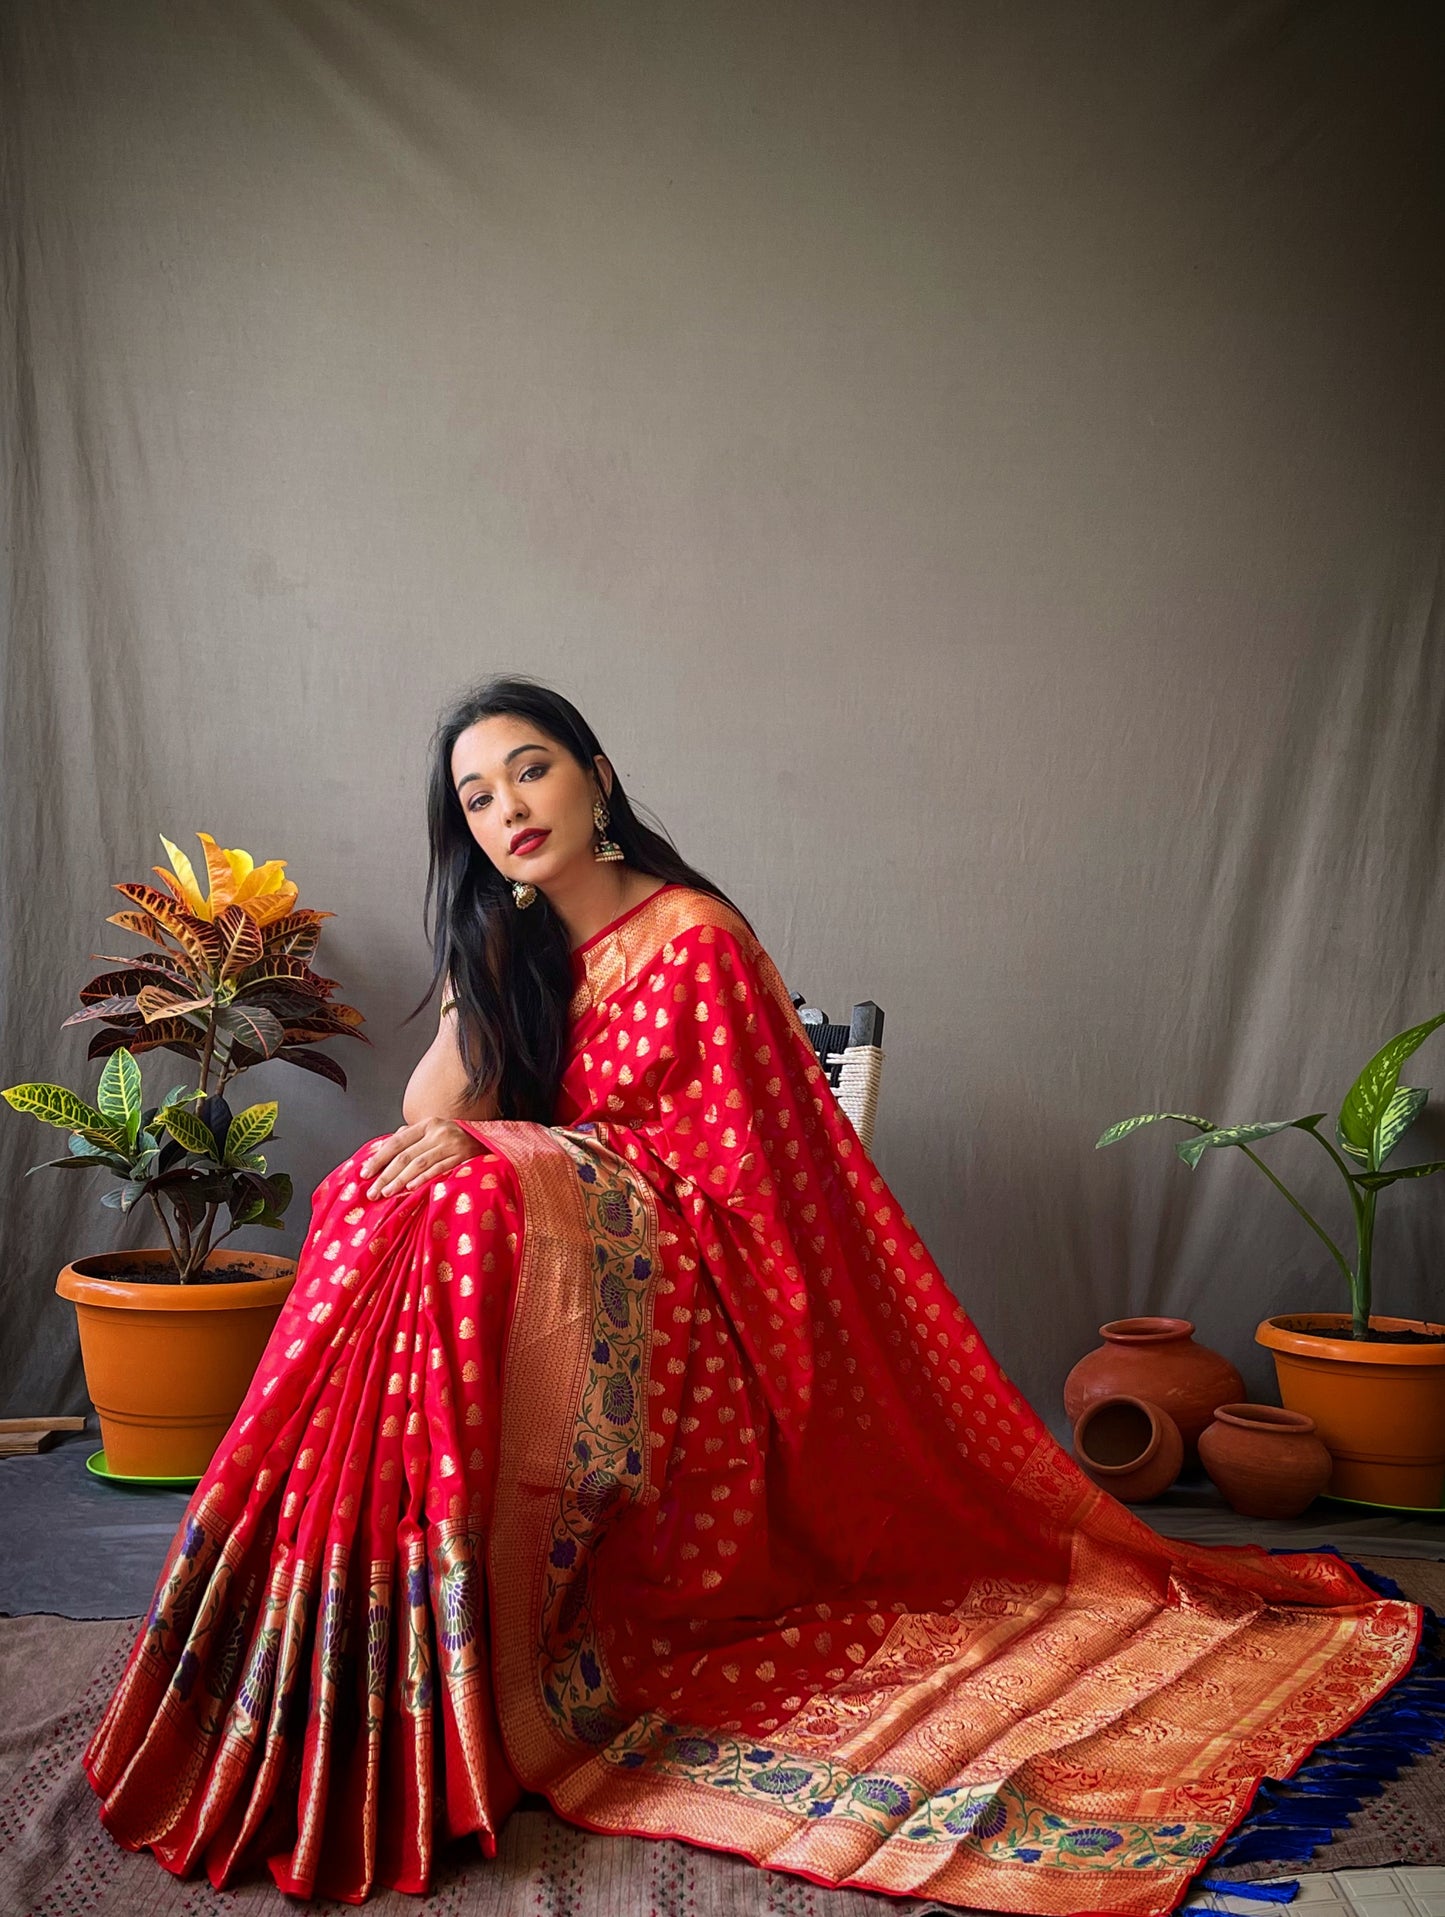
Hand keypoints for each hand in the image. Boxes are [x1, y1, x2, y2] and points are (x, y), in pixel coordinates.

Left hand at [359, 1119, 478, 1198]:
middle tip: (372, 1191)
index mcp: (427, 1125)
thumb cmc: (458, 1139)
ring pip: (419, 1163)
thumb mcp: (434, 1133)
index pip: (397, 1142)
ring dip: (400, 1180)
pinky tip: (411, 1188)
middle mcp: (438, 1132)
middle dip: (386, 1174)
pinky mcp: (463, 1156)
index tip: (365, 1173)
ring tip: (387, 1193)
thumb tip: (384, 1147)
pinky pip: (439, 1168)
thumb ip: (411, 1138)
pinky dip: (424, 1178)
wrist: (491, 1141)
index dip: (379, 1158)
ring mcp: (451, 1144)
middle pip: (405, 1155)